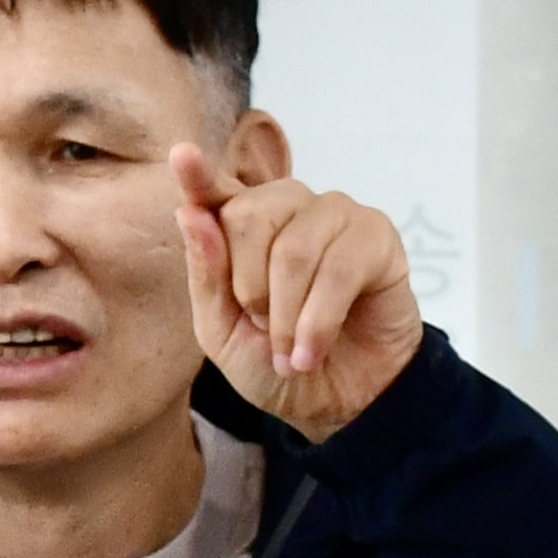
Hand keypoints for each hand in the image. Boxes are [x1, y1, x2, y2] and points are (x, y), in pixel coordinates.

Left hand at [172, 147, 423, 442]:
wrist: (339, 401)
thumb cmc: (278, 363)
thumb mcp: (223, 331)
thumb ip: (206, 275)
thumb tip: (190, 213)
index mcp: (244, 225)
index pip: (216, 192)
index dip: (199, 177)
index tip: (182, 156)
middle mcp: (289, 207)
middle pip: (249, 215)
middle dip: (250, 289)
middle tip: (265, 328)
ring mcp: (334, 215)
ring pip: (293, 248)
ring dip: (286, 315)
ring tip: (292, 352)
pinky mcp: (376, 235)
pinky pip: (339, 268)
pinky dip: (319, 321)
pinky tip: (313, 351)